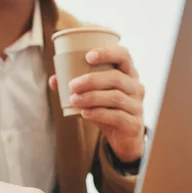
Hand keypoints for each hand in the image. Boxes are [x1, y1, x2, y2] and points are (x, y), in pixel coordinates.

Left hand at [49, 46, 144, 162]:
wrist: (125, 139)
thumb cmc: (109, 111)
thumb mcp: (95, 97)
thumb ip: (77, 88)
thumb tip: (53, 80)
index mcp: (129, 74)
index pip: (124, 55)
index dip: (107, 53)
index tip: (88, 56)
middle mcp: (136, 87)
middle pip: (116, 77)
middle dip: (92, 79)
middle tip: (72, 85)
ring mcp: (137, 106)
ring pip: (116, 97)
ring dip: (92, 97)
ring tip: (73, 100)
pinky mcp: (134, 124)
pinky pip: (117, 116)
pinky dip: (98, 113)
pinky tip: (84, 113)